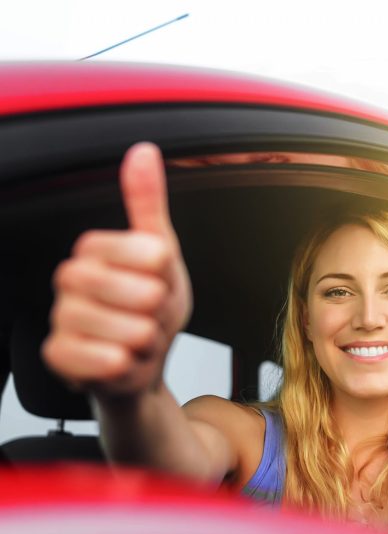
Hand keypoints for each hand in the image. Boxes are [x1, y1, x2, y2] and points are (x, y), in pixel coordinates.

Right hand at [42, 142, 191, 395]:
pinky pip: (107, 362)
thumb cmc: (151, 304)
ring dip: (148, 340)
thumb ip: (148, 204)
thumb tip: (143, 151)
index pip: (149, 253)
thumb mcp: (161, 252)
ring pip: (131, 331)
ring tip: (138, 336)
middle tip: (150, 312)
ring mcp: (62, 317)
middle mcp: (70, 279)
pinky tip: (122, 359)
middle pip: (143, 294)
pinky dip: (128, 366)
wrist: (142, 358)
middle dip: (160, 311)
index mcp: (94, 248)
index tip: (159, 279)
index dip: (166, 273)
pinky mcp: (58, 355)